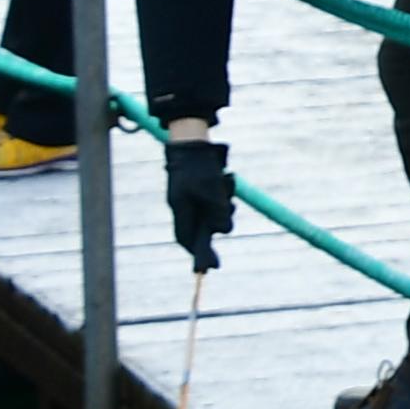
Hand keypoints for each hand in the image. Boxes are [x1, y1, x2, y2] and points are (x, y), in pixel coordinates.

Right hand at [164, 137, 233, 269]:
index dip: (197, 253)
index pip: (187, 238)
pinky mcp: (200, 188)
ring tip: (226, 183)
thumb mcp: (211, 189)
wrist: (193, 141)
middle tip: (229, 211)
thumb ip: (217, 211)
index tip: (209, 267)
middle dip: (218, 221)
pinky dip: (223, 192)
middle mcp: (184, 206)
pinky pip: (215, 199)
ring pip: (212, 212)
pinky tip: (226, 177)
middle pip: (202, 226)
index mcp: (180, 208)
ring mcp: (191, 197)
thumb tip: (223, 230)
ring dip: (224, 203)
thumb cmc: (200, 165)